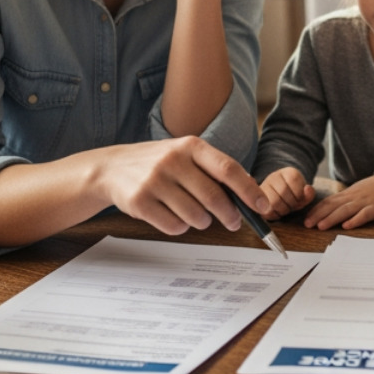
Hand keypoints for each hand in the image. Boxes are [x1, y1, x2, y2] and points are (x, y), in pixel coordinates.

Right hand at [93, 135, 270, 235]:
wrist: (110, 168)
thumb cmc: (158, 163)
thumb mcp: (185, 155)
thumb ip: (213, 170)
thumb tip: (249, 193)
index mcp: (191, 146)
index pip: (228, 169)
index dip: (249, 190)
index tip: (263, 207)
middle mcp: (173, 160)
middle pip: (214, 197)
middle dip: (230, 215)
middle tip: (234, 222)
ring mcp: (154, 180)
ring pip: (195, 216)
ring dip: (202, 222)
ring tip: (196, 215)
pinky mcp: (139, 201)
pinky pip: (174, 226)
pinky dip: (180, 227)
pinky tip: (173, 216)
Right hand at [259, 168, 315, 220]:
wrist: (278, 198)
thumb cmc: (293, 197)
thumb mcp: (303, 195)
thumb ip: (308, 194)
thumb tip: (308, 189)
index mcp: (288, 172)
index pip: (294, 179)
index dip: (298, 194)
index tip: (298, 198)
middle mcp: (273, 176)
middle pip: (283, 192)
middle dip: (291, 204)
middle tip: (291, 206)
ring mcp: (263, 187)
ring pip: (274, 202)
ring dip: (283, 210)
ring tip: (284, 209)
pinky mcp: (255, 201)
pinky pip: (266, 211)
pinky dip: (274, 215)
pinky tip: (277, 212)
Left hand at [302, 173, 373, 229]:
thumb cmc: (373, 190)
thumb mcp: (356, 193)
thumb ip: (343, 201)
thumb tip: (326, 211)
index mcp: (348, 194)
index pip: (329, 201)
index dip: (316, 210)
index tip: (306, 219)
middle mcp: (354, 197)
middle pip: (334, 206)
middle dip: (319, 215)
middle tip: (308, 224)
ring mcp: (365, 202)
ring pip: (346, 210)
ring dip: (332, 218)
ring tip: (321, 226)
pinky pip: (365, 214)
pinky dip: (356, 220)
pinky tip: (347, 226)